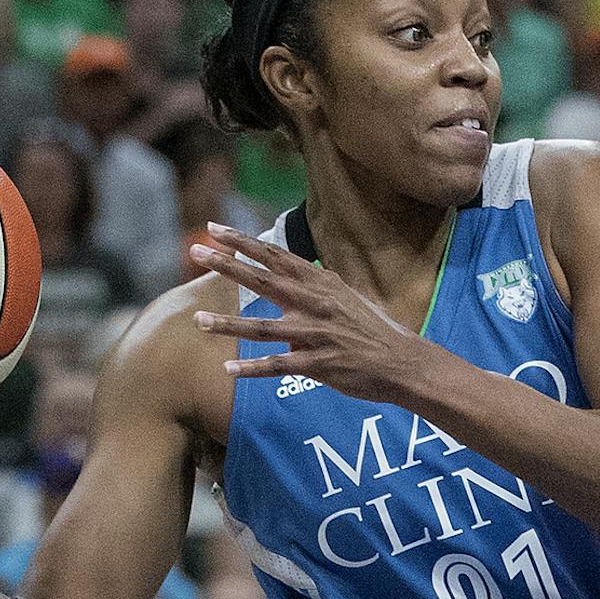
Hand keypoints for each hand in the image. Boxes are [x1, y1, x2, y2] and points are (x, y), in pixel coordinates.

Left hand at [187, 225, 423, 403]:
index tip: (215, 229)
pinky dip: (252, 369)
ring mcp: (316, 334)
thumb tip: (294, 282)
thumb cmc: (376, 331)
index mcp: (321, 283)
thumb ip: (316, 289)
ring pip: (262, 328)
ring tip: (198, 321)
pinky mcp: (318, 364)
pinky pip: (278, 366)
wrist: (404, 362)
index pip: (275, 256)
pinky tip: (228, 369)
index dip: (243, 241)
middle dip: (226, 265)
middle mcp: (315, 303)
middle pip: (262, 280)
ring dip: (227, 325)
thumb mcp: (347, 298)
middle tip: (195, 252)